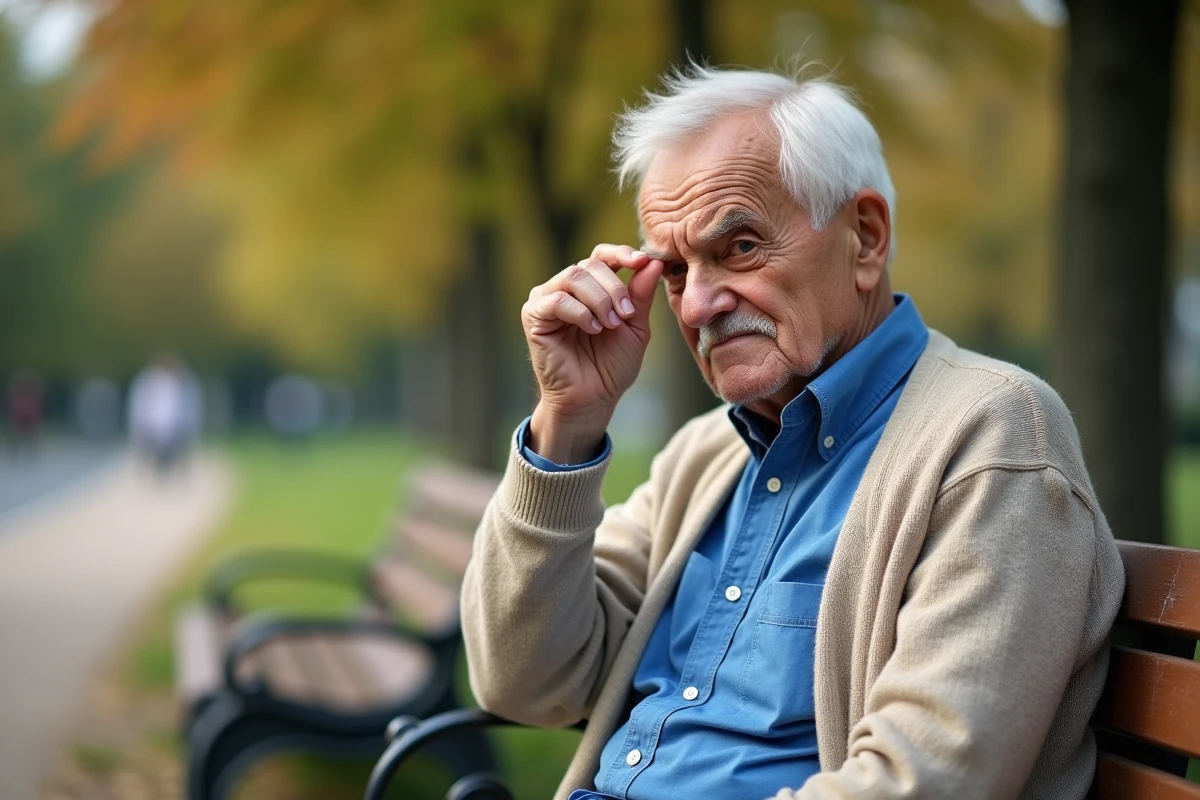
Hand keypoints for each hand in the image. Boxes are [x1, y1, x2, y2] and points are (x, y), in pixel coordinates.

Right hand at [522, 244, 662, 462]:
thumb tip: (653, 262)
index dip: (621, 253)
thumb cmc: (611, 366)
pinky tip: (593, 329)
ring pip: (573, 277)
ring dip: (599, 300)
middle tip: (625, 316)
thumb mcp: (635, 327)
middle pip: (590, 265)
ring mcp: (546, 300)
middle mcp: (565, 289)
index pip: (601, 256)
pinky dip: (580, 312)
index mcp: (590, 287)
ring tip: (610, 325)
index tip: (642, 261)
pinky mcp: (533, 316)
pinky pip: (557, 299)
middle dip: (614, 289)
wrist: (592, 398)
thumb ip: (640, 295)